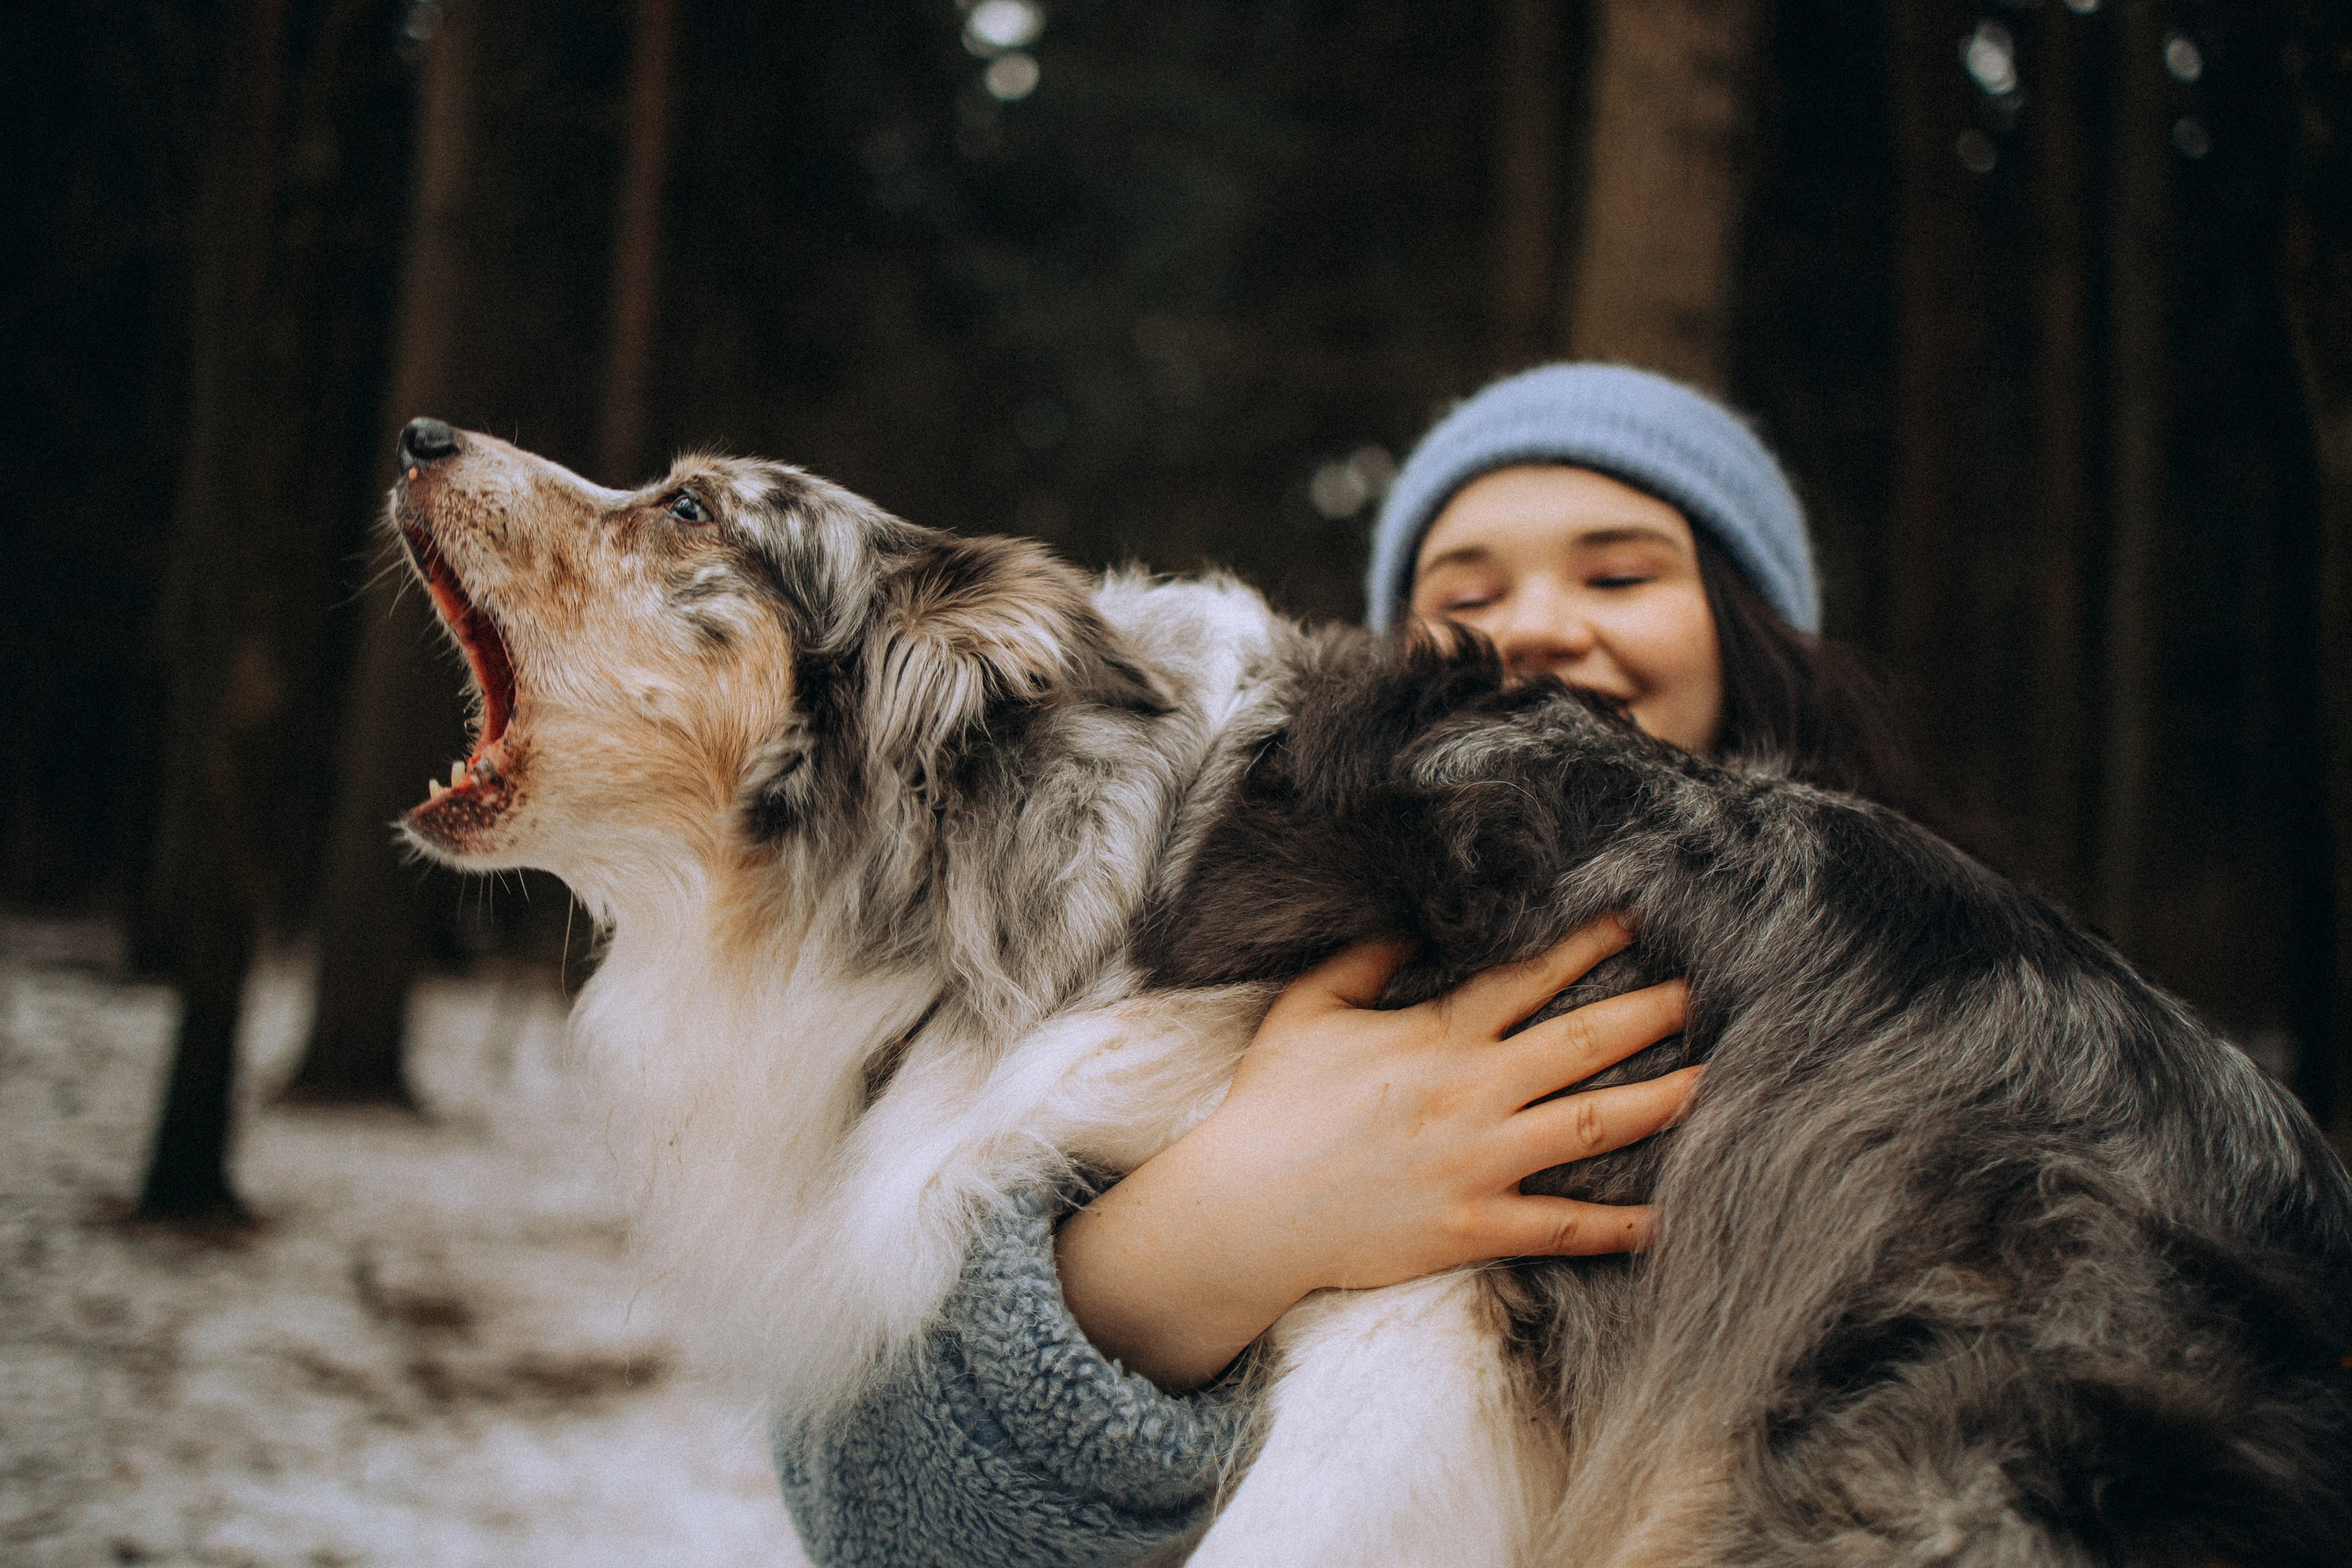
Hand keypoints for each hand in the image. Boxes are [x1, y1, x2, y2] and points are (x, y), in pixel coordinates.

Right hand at [1055, 916, 1695, 1391]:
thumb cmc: (1272, 1104)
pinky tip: (1663, 1219)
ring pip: (1588, 1129)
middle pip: (1579, 1045)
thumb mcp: (1308, 1011)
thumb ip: (1363, 962)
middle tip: (1698, 995)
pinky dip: (1615, 1227)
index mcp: (1433, 1037)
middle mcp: (1469, 1094)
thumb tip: (1411, 929)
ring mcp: (1476, 1164)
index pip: (1525, 980)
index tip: (1633, 924)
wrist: (1248, 1209)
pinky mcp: (1472, 1227)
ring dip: (1655, 1104)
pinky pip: (1559, 1227)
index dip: (1584, 947)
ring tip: (1706, 1083)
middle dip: (1646, 1015)